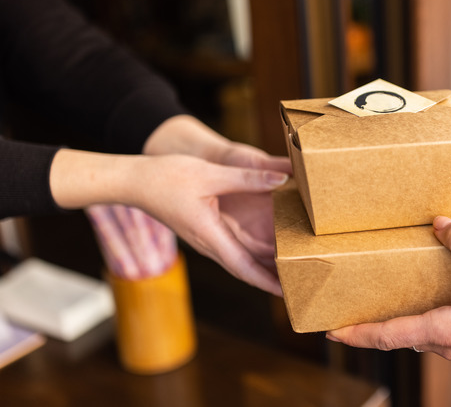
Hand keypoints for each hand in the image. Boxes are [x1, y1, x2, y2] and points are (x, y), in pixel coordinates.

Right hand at [50, 150, 287, 294]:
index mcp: (210, 235)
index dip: (267, 282)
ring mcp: (205, 239)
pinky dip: (251, 253)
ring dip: (262, 267)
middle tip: (298, 285)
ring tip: (289, 270)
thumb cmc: (166, 177)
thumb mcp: (210, 174)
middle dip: (270, 280)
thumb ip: (247, 178)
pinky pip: (232, 248)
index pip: (244, 267)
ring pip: (239, 260)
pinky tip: (266, 247)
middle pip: (245, 269)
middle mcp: (209, 243)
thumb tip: (280, 180)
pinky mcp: (203, 230)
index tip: (287, 293)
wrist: (134, 180)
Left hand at [327, 217, 450, 400]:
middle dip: (369, 327)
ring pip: (415, 336)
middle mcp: (445, 344)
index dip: (356, 333)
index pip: (387, 335)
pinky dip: (418, 319)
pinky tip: (423, 299)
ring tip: (377, 302)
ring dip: (394, 322)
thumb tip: (440, 222)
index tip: (331, 329)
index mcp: (444, 329)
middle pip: (396, 338)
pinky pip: (435, 333)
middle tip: (346, 311)